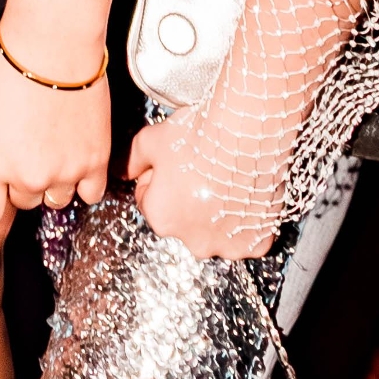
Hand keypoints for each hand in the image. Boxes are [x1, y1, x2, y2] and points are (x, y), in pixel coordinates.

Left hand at [0, 35, 111, 225]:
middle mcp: (27, 174)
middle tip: (30, 150)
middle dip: (24, 180)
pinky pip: (91, 193)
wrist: (54, 42)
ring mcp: (64, 171)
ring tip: (55, 149)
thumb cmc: (13, 63)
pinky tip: (79, 158)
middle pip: (24, 201)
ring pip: (57, 199)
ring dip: (56, 181)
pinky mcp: (95, 161)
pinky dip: (86, 180)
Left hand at [127, 114, 277, 259]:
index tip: (174, 164)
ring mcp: (227, 245)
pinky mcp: (257, 243)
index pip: (150, 203)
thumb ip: (131, 161)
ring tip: (227, 179)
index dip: (159, 180)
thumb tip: (121, 172)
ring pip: (216, 232)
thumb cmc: (197, 136)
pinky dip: (247, 220)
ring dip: (218, 214)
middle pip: (183, 221)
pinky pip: (248, 236)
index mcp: (160, 218)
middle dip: (188, 201)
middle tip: (202, 170)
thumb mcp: (149, 141)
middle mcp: (192, 242)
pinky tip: (247, 193)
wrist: (246, 133)